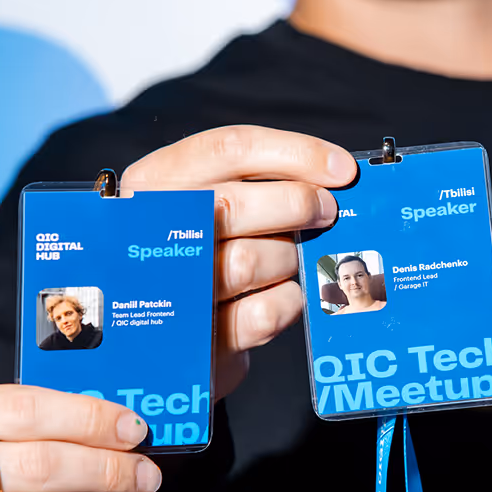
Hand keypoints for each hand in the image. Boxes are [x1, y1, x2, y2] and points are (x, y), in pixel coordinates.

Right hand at [120, 125, 357, 398]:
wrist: (167, 336)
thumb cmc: (203, 254)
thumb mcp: (211, 203)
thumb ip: (258, 182)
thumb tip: (333, 177)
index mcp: (153, 182)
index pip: (227, 149)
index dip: (294, 153)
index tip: (342, 170)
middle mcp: (149, 231)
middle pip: (230, 206)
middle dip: (295, 205)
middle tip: (327, 213)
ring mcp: (170, 289)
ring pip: (245, 262)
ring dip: (287, 258)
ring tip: (293, 258)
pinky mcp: (198, 341)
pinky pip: (260, 314)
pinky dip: (289, 300)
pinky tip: (288, 293)